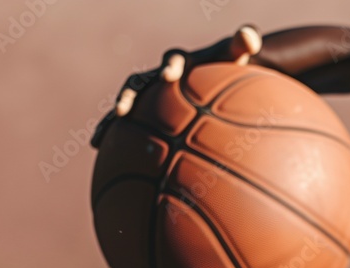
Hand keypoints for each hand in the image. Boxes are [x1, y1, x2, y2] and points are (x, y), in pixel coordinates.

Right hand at [90, 25, 262, 147]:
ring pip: (126, 103)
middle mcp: (158, 74)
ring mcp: (149, 92)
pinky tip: (99, 148)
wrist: (214, 75)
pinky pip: (127, 121)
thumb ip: (244, 42)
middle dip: (129, 95)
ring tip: (100, 136)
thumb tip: (250, 36)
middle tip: (122, 109)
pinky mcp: (145, 107)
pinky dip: (113, 132)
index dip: (172, 65)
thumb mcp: (237, 55)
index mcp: (182, 61)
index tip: (172, 75)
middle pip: (138, 82)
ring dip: (112, 118)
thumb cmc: (228, 65)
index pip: (174, 59)